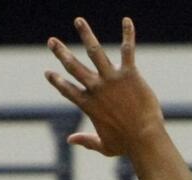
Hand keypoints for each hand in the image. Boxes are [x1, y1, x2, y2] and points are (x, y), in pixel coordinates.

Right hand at [45, 17, 164, 156]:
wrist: (144, 138)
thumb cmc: (125, 144)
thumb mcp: (103, 146)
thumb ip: (86, 141)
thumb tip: (70, 140)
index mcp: (88, 105)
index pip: (67, 90)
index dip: (56, 81)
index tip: (47, 72)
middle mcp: (96, 89)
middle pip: (74, 67)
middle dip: (61, 53)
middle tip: (51, 41)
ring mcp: (112, 79)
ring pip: (95, 51)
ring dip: (86, 34)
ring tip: (78, 21)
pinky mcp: (129, 74)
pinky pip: (127, 49)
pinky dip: (127, 34)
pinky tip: (126, 20)